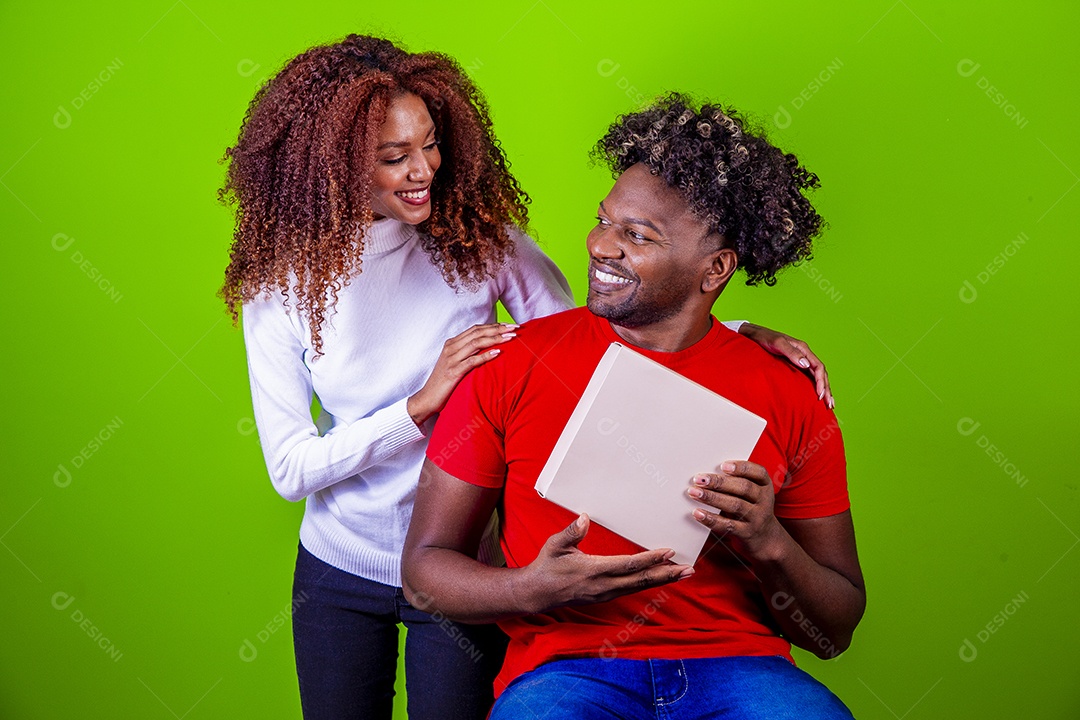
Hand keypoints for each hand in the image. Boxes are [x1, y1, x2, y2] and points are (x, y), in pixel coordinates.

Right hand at [408, 323, 517, 425]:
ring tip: (511, 337)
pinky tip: (498, 353)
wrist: (427, 398)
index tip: (510, 325)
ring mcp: (451, 359)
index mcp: (452, 343)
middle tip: (515, 328)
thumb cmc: (444, 382)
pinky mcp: (452, 372)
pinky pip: (471, 361)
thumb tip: (490, 350)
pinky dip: (485, 356)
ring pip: (476, 343)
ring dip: (495, 338)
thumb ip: (469, 354)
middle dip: (498, 329)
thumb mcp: (456, 364)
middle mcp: (451, 348)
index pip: (476, 329)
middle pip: (478, 332)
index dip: (493, 325)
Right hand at [516, 514, 693, 613]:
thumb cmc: (547, 566)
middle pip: (642, 580)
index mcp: (594, 570)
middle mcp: (604, 585)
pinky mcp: (605, 596)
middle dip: (667, 574)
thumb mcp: (554, 545)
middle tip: (689, 569)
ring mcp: (606, 593)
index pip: (629, 564)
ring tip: (682, 573)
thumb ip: (571, 532)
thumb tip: (584, 518)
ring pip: (640, 587)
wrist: (537, 593)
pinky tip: (660, 578)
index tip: (669, 552)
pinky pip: (632, 589)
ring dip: (662, 580)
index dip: (651, 559)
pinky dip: (649, 583)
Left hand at [688, 461, 790, 562]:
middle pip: (744, 488)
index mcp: (765, 485)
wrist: (765, 538)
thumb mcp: (752, 493)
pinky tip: (698, 513)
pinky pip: (728, 525)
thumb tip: (707, 475)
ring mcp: (756, 517)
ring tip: (695, 493)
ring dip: (712, 498)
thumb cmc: (751, 508)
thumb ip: (736, 482)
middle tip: (700, 479)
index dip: (741, 468)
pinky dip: (711, 519)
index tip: (723, 465)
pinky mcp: (746, 533)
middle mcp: (764, 501)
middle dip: (720, 482)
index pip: (759, 472)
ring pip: (735, 505)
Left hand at [738, 323, 832, 407]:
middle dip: (827, 389)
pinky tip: (816, 394)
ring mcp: (800, 359)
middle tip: (830, 404)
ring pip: (817, 376)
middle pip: (821, 373)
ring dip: (824, 389)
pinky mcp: (794, 364)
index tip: (820, 394)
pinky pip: (809, 376)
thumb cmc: (765, 338)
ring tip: (828, 403)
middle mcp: (804, 354)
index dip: (821, 381)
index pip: (818, 367)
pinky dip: (815, 386)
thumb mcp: (777, 344)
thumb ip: (791, 353)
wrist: (754, 335)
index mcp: (803, 349)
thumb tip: (805, 365)